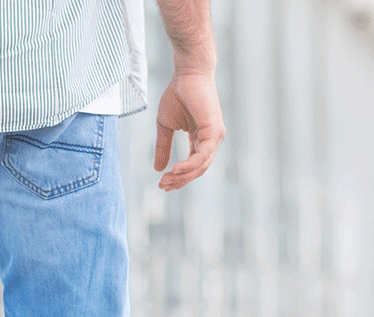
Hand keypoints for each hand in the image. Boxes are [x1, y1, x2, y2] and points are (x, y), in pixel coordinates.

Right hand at [154, 71, 225, 190]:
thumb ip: (163, 148)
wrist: (187, 73)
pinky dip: (190, 165)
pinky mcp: (214, 130)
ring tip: (166, 180)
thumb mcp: (165, 127)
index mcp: (201, 139)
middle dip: (179, 181)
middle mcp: (211, 140)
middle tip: (162, 186)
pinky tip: (176, 169)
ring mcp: (215, 135)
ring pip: (201, 166)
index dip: (177, 178)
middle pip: (197, 170)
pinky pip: (203, 155)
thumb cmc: (178, 94)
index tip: (161, 185)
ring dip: (183, 176)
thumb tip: (158, 170)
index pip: (192, 166)